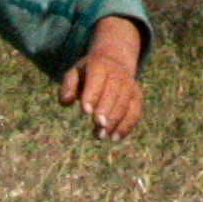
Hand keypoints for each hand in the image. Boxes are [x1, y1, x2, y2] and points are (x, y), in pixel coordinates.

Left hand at [59, 15, 144, 140]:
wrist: (113, 63)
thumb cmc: (88, 73)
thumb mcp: (75, 73)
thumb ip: (68, 86)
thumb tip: (66, 101)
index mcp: (100, 66)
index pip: (97, 79)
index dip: (92, 95)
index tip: (86, 111)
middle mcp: (118, 74)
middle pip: (114, 92)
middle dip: (107, 110)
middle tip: (99, 125)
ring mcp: (130, 85)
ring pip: (126, 103)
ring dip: (115, 121)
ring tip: (101, 136)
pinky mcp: (136, 97)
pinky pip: (135, 112)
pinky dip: (127, 126)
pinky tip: (115, 138)